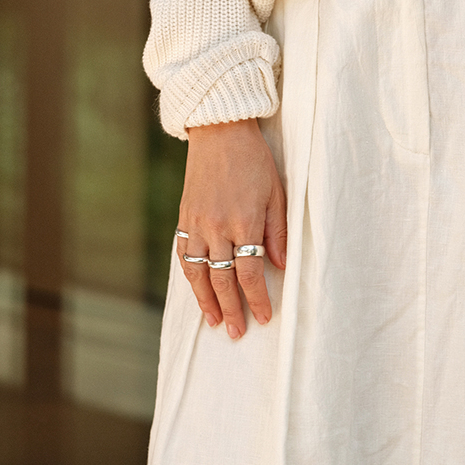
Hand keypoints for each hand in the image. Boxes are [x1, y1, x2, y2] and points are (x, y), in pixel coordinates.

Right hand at [177, 118, 287, 338]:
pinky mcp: (184, 217)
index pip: (249, 274)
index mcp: (243, 222)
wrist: (219, 131)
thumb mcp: (276, 193)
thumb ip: (277, 232)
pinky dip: (191, 277)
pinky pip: (184, 255)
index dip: (257, 299)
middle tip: (237, 333)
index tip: (264, 317)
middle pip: (222, 280)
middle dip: (231, 309)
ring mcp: (197, 223)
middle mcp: (216, 227)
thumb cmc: (254, 161)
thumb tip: (279, 267)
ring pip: (198, 273)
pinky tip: (198, 290)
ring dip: (206, 300)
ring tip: (215, 321)